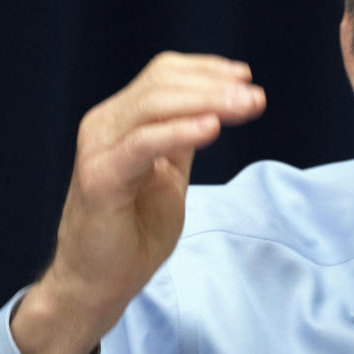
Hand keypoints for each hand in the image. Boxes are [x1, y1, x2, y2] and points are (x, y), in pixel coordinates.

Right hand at [11, 52, 264, 353]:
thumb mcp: (169, 175)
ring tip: (245, 107)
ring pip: (154, 106)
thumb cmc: (133, 231)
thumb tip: (217, 107)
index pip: (163, 75)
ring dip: (207, 102)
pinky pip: (143, 144)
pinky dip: (180, 132)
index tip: (246, 77)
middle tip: (256, 98)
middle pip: (162, 85)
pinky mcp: (100, 178)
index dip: (206, 69)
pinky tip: (212, 129)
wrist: (98, 284)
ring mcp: (98, 149)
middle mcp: (104, 125)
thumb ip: (184, 139)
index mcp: (120, 119)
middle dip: (215, 87)